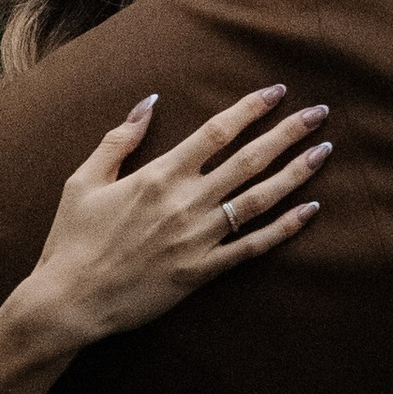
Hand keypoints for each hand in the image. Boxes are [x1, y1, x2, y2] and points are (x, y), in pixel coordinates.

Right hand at [0, 87, 330, 393]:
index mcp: (159, 175)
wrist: (68, 302)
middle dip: (288, 132)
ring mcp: (198, 238)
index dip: (251, 108)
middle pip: (250, 159)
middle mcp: (186, 202)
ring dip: (295, 173)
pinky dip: (284, 228)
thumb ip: (119, 139)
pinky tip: (310, 210)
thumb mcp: (83, 180)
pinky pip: (253, 247)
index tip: (277, 91)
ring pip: (260, 200)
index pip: (217, 131)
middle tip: (319, 112)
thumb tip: (149, 101)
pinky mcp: (202, 272)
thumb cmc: (71, 239)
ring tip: (323, 152)